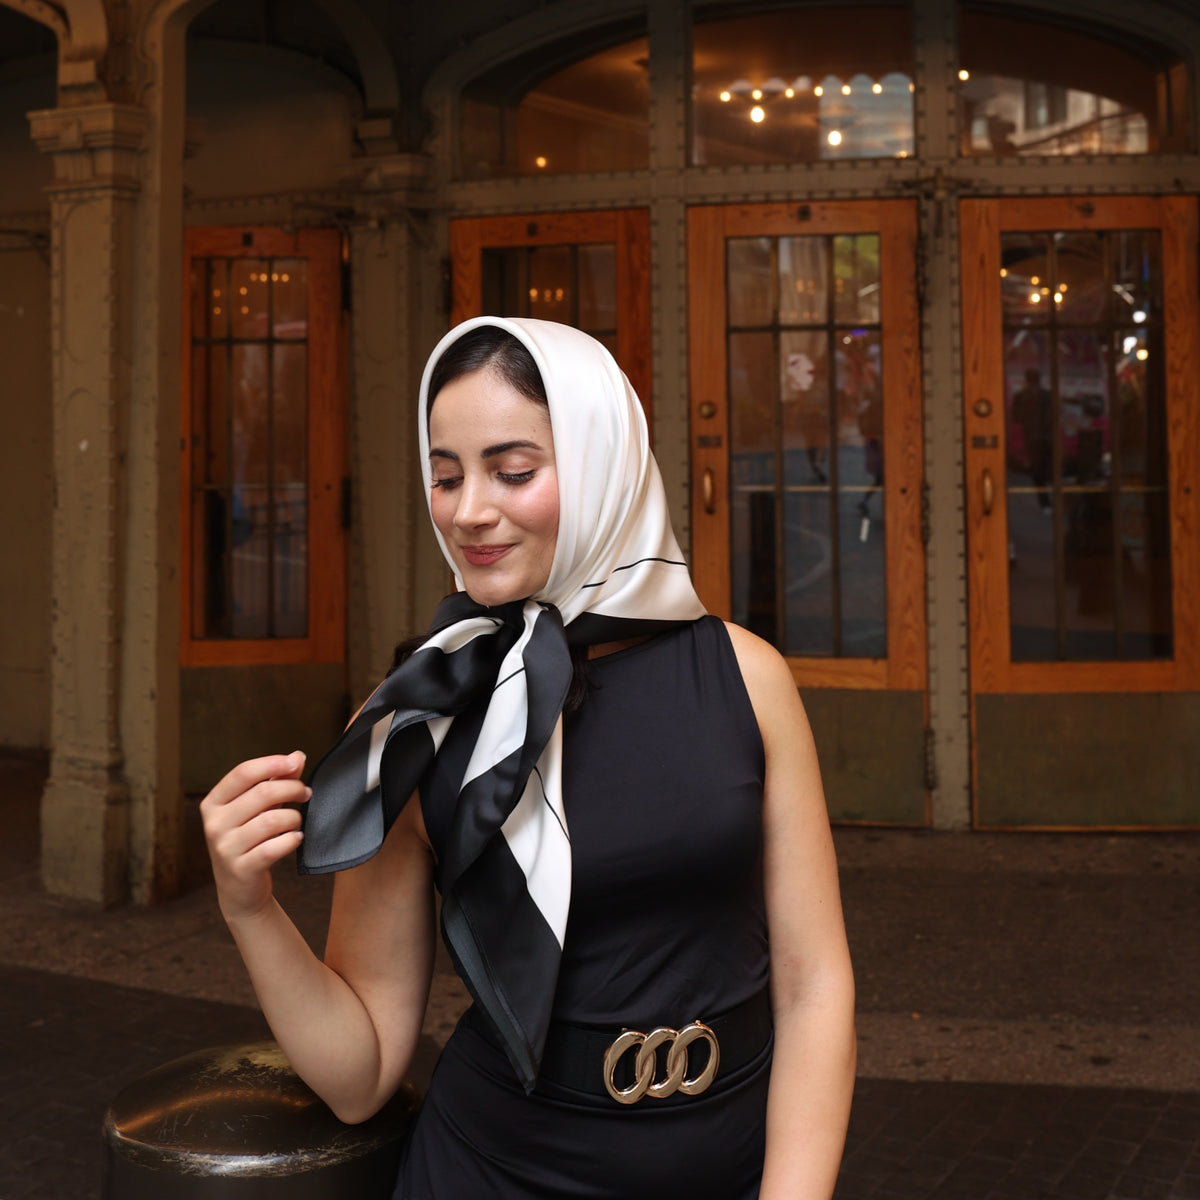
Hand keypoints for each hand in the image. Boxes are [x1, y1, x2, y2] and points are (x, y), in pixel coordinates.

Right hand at [200, 752, 310, 922]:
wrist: (239, 889)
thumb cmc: (250, 839)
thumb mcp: (257, 808)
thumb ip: (276, 780)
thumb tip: (297, 756)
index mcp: (214, 803)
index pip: (244, 772)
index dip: (273, 763)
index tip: (296, 763)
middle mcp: (214, 824)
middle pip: (263, 793)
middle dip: (293, 789)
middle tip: (306, 793)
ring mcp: (225, 848)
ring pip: (272, 820)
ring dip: (294, 817)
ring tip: (297, 821)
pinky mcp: (241, 869)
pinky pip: (274, 847)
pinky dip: (292, 840)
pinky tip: (296, 838)